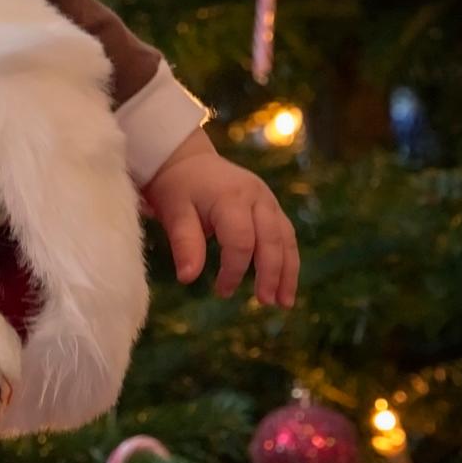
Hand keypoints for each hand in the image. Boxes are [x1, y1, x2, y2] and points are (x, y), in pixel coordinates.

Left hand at [143, 131, 299, 306]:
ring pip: (286, 238)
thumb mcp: (174, 212)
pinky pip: (286, 234)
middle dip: (271, 274)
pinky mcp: (272, 206)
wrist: (187, 159)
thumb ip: (185, 243)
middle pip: (271, 240)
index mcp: (230, 198)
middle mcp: (257, 197)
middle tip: (266, 302)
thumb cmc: (177, 187)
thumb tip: (188, 278)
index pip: (240, 241)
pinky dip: (288, 259)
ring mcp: (268, 200)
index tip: (222, 291)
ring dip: (288, 271)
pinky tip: (285, 282)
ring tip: (284, 302)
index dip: (234, 270)